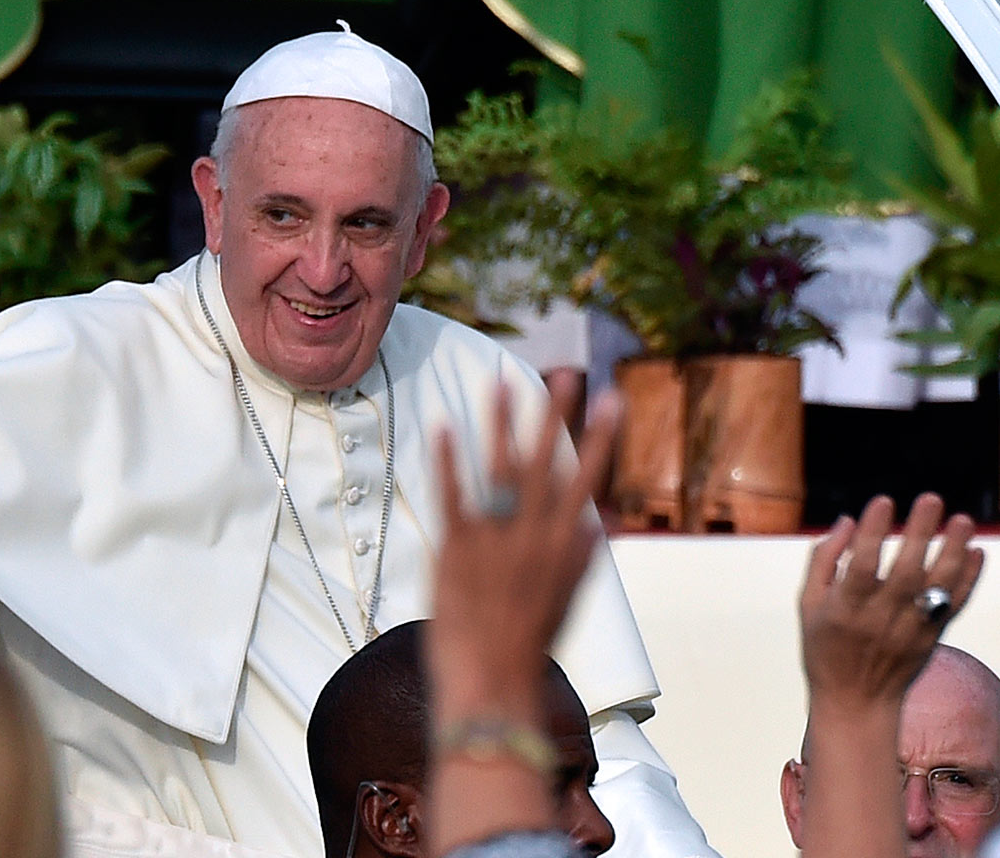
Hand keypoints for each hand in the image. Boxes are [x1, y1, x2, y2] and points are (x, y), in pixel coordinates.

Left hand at [425, 376, 620, 855]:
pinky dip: (448, 461)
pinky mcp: (455, 550)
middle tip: (567, 372)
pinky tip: (443, 426)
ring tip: (502, 380)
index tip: (614, 399)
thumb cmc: (527, 648)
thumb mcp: (566, 604)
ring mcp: (494, 540)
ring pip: (499, 469)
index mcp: (564, 547)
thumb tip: (600, 527)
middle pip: (546, 463)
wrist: (491, 684)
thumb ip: (580, 562)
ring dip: (501, 422)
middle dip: (557, 415)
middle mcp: (533, 536)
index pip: (587, 480)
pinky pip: (451, 495)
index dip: (602, 438)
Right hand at [801, 493, 983, 714]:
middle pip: (906, 572)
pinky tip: (976, 551)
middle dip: (919, 534)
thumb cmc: (825, 647)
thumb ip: (823, 561)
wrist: (856, 701)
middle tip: (931, 499)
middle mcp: (880, 619)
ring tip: (963, 520)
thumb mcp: (808, 605)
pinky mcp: (931, 637)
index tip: (882, 501)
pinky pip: (955, 605)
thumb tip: (847, 520)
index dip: (871, 534)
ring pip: (937, 587)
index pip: (860, 566)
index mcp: (845, 610)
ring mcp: (910, 629)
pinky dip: (969, 579)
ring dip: (953, 551)